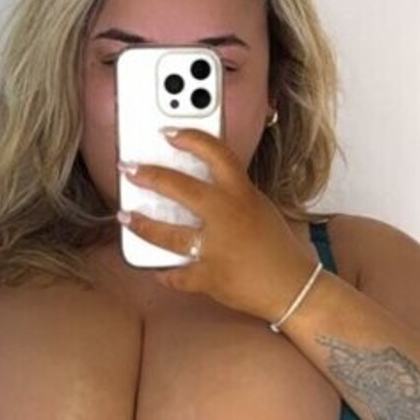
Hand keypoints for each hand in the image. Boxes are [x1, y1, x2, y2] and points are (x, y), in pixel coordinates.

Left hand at [117, 127, 318, 321]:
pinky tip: (156, 267)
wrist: (292, 286)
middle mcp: (227, 216)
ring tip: (126, 217)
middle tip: (130, 170)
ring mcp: (215, 248)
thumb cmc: (276, 247)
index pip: (216, 154)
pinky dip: (164, 272)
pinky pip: (176, 274)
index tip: (169, 133)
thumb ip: (233, 194)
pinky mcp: (208, 277)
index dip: (190, 138)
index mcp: (242, 195)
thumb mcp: (259, 208)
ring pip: (167, 235)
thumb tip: (202, 185)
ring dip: (141, 225)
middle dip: (149, 176)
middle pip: (180, 187)